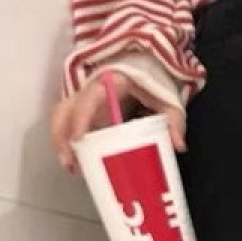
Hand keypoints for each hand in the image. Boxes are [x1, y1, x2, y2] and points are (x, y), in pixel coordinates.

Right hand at [50, 70, 185, 173]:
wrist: (149, 72)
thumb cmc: (155, 84)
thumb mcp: (168, 101)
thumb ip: (175, 121)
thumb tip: (179, 146)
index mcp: (109, 83)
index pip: (87, 99)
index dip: (80, 118)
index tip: (78, 139)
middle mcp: (92, 91)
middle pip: (66, 110)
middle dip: (62, 136)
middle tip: (71, 163)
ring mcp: (88, 103)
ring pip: (64, 118)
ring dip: (62, 142)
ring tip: (73, 168)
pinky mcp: (89, 114)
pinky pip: (72, 126)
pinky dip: (70, 144)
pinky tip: (78, 164)